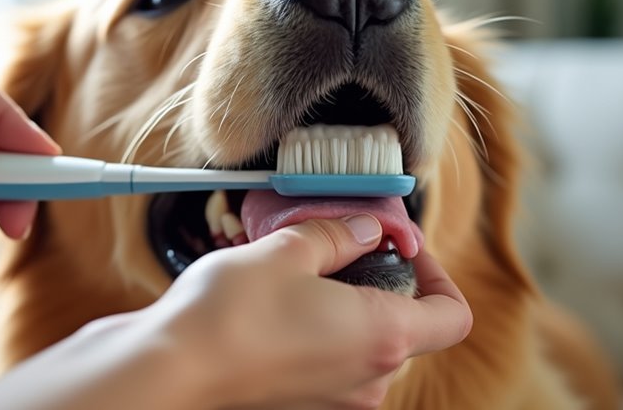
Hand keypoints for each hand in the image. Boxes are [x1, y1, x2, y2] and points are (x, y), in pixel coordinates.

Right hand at [0, 216, 470, 409]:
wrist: (170, 372)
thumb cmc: (228, 314)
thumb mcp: (287, 250)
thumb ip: (337, 235)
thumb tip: (365, 229)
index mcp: (383, 337)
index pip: (453, 315)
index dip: (439, 274)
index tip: (403, 247)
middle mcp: (369, 378)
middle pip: (408, 327)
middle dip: (383, 281)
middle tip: (341, 244)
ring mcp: (336, 398)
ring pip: (367, 345)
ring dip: (347, 305)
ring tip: (299, 272)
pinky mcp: (304, 403)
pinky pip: (333, 363)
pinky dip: (321, 331)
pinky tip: (278, 303)